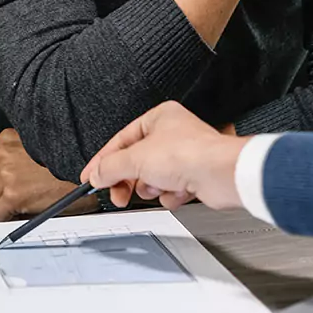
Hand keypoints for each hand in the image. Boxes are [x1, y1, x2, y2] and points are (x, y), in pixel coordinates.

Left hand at [0, 129, 97, 220]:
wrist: (84, 175)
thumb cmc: (67, 162)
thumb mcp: (37, 146)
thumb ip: (16, 153)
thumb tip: (2, 172)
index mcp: (7, 138)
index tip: (2, 184)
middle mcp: (4, 154)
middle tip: (12, 197)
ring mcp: (6, 174)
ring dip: (3, 206)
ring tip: (21, 205)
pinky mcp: (12, 195)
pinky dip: (7, 218)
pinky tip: (21, 213)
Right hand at [81, 103, 246, 210]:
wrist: (222, 174)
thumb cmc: (189, 154)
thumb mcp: (136, 158)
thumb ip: (110, 167)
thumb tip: (96, 174)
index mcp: (158, 118)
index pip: (121, 140)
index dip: (103, 161)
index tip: (90, 177)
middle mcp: (171, 134)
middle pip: (135, 162)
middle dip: (127, 180)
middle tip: (117, 194)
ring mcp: (183, 156)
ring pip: (152, 178)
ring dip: (152, 187)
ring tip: (159, 185)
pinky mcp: (193, 176)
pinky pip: (170, 190)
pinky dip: (171, 194)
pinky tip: (179, 191)